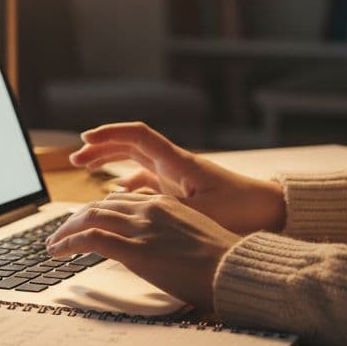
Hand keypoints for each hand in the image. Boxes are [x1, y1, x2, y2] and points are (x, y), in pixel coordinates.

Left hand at [46, 193, 242, 310]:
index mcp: (164, 204)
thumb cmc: (221, 261)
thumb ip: (170, 235)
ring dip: (65, 231)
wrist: (234, 268)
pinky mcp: (134, 250)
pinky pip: (90, 240)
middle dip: (74, 219)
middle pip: (99, 206)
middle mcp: (149, 209)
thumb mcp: (194, 237)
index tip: (84, 222)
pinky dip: (68, 243)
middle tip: (60, 233)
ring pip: (89, 218)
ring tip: (53, 244)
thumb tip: (158, 247)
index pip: (119, 201)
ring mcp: (140, 228)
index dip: (96, 211)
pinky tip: (58, 252)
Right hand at [69, 122, 285, 234]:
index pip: (138, 135)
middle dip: (101, 148)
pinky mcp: (181, 191)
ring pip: (136, 162)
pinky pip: (147, 181)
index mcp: (178, 161)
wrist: (272, 211)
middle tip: (75, 158)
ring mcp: (177, 177)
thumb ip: (164, 207)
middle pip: (130, 145)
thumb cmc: (242, 209)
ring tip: (85, 169)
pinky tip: (115, 193)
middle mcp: (174, 164)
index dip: (110, 134)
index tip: (85, 140)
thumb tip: (129, 203)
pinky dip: (128, 183)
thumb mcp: (201, 211)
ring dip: (110, 162)